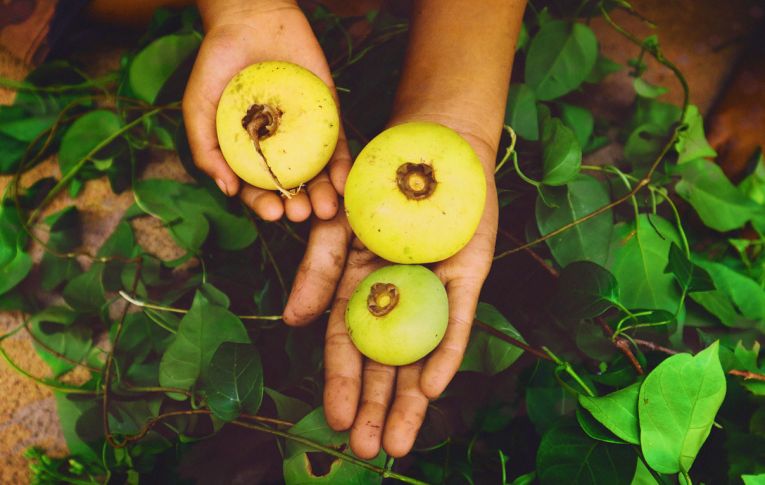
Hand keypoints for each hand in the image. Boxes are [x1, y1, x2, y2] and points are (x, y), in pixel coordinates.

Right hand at [183, 0, 350, 221]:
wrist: (250, 19)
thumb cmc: (217, 64)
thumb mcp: (198, 106)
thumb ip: (205, 149)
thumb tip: (227, 190)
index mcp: (247, 153)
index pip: (256, 188)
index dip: (263, 204)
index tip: (272, 212)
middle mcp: (278, 149)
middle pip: (291, 187)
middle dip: (297, 205)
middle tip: (301, 214)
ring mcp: (305, 134)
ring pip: (317, 173)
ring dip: (323, 195)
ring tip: (326, 208)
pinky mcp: (328, 116)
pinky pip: (338, 145)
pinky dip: (342, 166)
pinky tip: (343, 182)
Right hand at [284, 117, 498, 457]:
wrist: (425, 145)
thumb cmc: (373, 183)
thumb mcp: (335, 226)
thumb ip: (317, 272)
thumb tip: (291, 323)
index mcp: (362, 290)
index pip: (349, 347)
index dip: (340, 383)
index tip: (333, 421)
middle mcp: (398, 299)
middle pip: (385, 363)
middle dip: (375, 407)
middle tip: (367, 450)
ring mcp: (433, 292)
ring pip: (420, 354)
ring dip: (410, 399)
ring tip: (397, 442)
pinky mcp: (467, 277)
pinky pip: (456, 321)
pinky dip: (445, 351)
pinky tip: (433, 384)